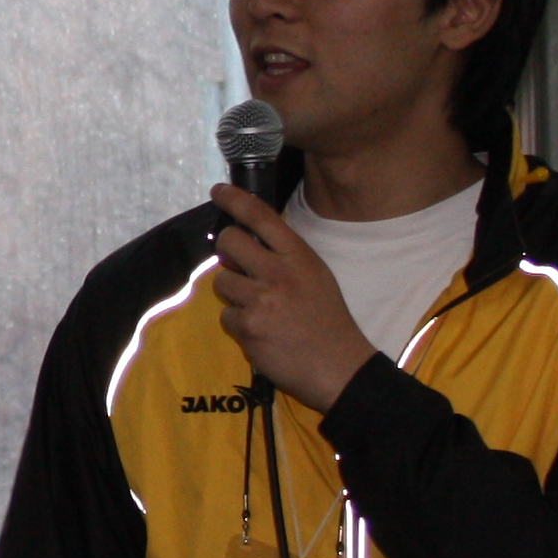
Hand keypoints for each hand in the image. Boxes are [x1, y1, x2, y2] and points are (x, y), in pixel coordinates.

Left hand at [205, 187, 375, 412]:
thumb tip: (249, 246)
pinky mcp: (248, 326)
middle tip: (236, 264)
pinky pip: (227, 317)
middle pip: (229, 241)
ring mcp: (261, 299)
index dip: (235, 199)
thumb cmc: (328, 321)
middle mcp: (278, 272)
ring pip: (222, 282)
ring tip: (259, 309)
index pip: (261, 216)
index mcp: (299, 256)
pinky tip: (262, 333)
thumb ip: (286, 258)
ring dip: (233, 294)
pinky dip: (239, 325)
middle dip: (226, 250)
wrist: (339, 366)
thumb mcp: (316, 276)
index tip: (218, 191)